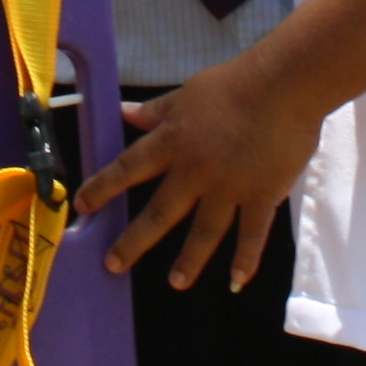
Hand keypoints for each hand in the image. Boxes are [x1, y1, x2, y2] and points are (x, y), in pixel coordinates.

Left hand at [71, 55, 319, 293]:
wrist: (283, 85)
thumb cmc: (235, 83)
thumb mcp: (187, 92)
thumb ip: (156, 110)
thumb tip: (124, 112)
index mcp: (172, 142)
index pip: (127, 169)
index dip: (103, 188)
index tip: (82, 207)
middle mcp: (194, 172)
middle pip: (159, 213)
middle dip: (133, 242)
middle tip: (113, 264)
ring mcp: (228, 188)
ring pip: (203, 233)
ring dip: (188, 261)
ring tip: (177, 283)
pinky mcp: (261, 197)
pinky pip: (251, 235)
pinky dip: (245, 259)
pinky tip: (237, 281)